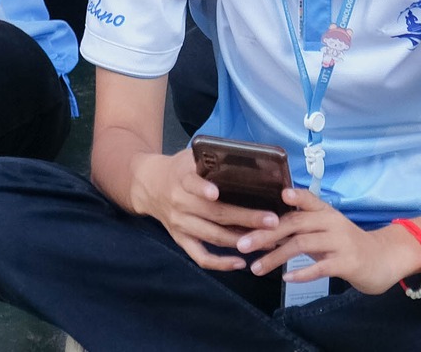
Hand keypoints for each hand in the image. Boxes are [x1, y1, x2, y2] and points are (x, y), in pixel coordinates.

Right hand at [126, 149, 279, 272]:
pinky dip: (220, 264)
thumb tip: (251, 159)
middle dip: (246, 218)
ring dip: (241, 241)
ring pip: (212, 237)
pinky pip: (200, 257)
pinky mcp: (181, 240)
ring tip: (267, 241)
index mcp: (182, 179)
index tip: (216, 192)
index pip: (191, 183)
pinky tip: (241, 263)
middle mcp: (180, 203)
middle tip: (272, 220)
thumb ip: (212, 159)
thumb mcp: (190, 156)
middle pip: (214, 214)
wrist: (149, 185)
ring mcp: (180, 224)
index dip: (202, 189)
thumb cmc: (179, 169)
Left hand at [239, 188, 420, 294]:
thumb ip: (299, 230)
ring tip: (256, 267)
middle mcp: (332, 223)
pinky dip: (302, 273)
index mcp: (326, 212)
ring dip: (276, 257)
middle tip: (243, 244)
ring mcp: (341, 242)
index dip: (295, 195)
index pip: (308, 199)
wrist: (382, 261)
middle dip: (266, 234)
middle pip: (295, 223)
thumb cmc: (346, 245)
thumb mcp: (324, 233)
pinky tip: (286, 279)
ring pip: (302, 245)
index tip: (279, 194)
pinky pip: (321, 267)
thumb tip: (264, 232)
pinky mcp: (348, 263)